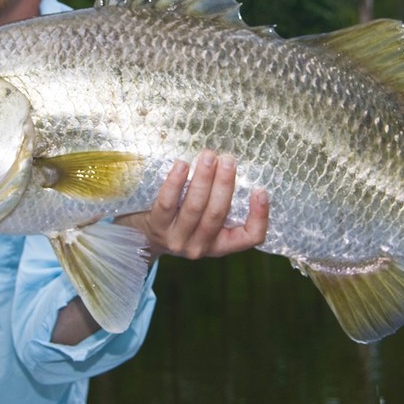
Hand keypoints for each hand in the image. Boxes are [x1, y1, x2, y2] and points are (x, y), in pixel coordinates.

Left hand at [118, 150, 269, 260]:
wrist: (142, 235)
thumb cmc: (181, 218)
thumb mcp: (205, 220)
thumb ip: (220, 202)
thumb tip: (234, 165)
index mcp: (221, 244)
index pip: (250, 237)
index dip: (260, 216)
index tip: (260, 190)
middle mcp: (201, 246)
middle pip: (217, 215)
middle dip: (224, 184)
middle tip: (228, 160)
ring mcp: (177, 239)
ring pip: (194, 208)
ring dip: (203, 179)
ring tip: (208, 156)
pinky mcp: (156, 227)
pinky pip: (167, 203)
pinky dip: (175, 182)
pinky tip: (182, 164)